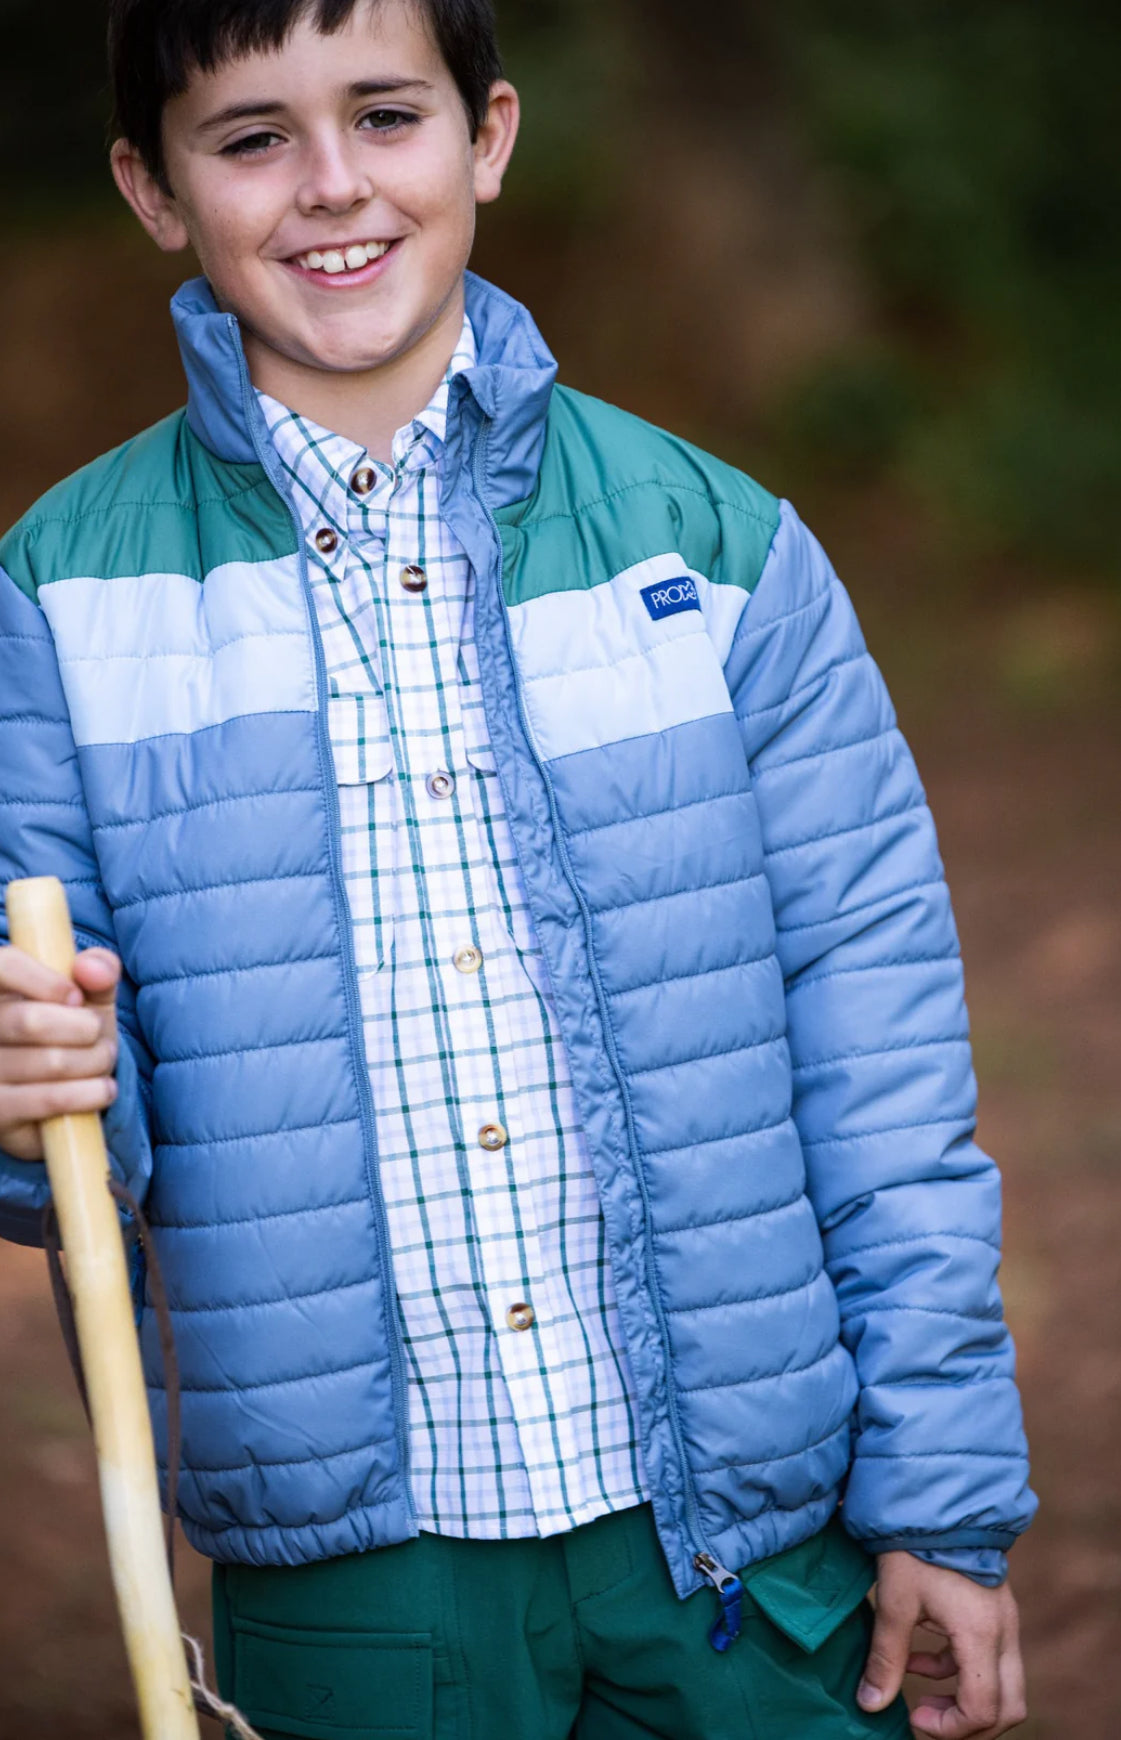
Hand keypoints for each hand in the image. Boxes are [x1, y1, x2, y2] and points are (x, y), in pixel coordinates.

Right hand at [0, 945, 120, 1160]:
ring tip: (104, 1060)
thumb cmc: (73, 1035)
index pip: (4, 966)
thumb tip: (93, 968)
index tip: (76, 997)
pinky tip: (103, 1089)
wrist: (64, 1099)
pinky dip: (89, 1093)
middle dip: (85, 1028)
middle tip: (98, 1035)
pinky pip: (50, 1099)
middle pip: (31, 1020)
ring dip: (95, 1061)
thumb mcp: (89, 997)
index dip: (45, 980)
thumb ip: (98, 971)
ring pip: (50, 1062)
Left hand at [858, 1554, 1025, 1736]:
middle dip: (969, 1725)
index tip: (914, 1715)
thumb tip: (870, 1705)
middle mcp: (1004, 1630)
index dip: (949, 1727)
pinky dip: (958, 1668)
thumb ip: (886, 1658)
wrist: (934, 1493)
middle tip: (927, 1718)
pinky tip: (918, 1655)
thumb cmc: (914, 1543)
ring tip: (916, 1687)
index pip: (982, 1708)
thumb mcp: (895, 1601)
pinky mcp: (995, 1608)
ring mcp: (1004, 1618)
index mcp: (981, 1633)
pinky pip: (988, 1657)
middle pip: (1008, 1706)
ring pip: (1001, 1684)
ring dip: (963, 1696)